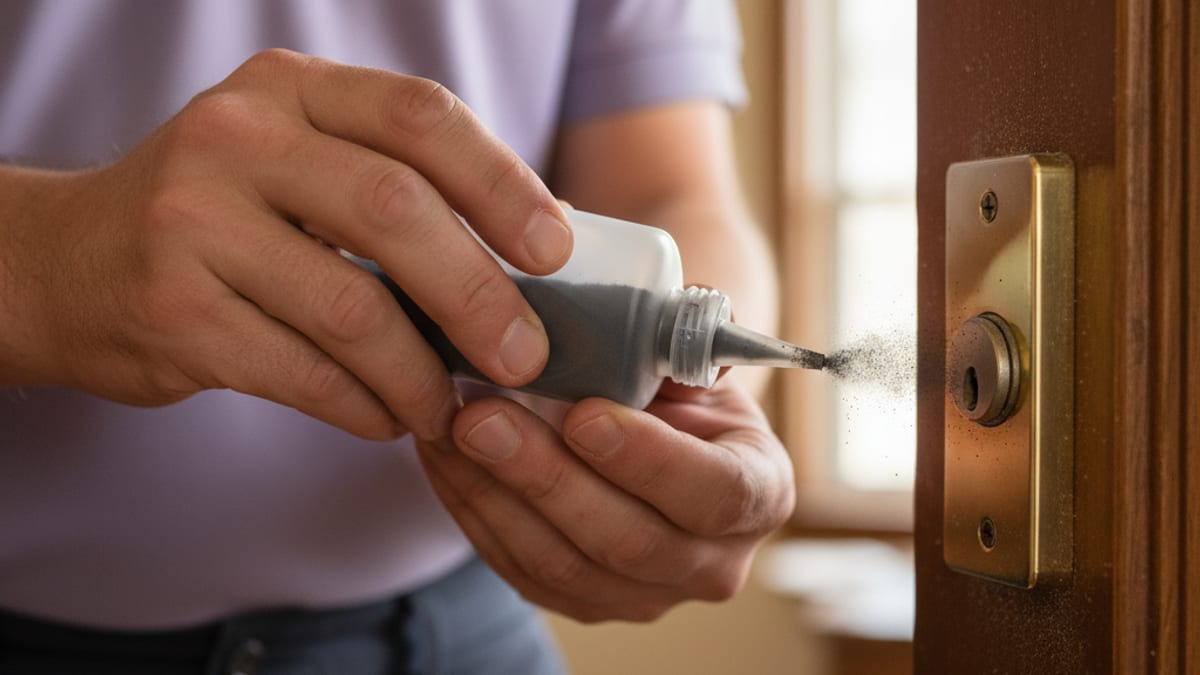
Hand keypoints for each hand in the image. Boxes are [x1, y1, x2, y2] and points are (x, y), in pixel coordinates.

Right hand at [0, 49, 571, 440]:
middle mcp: (237, 139)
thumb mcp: (296, 160)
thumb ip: (394, 183)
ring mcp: (194, 222)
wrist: (69, 263)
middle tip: (526, 358)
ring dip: (422, 375)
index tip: (555, 252)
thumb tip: (533, 258)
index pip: (420, 117)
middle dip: (481, 295)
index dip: (503, 184)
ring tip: (449, 407)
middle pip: (399, 211)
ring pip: (355, 309)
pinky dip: (364, 406)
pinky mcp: (174, 311)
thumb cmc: (223, 215)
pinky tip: (386, 418)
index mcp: (289, 89)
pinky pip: (306, 373)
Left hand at [416, 378, 795, 621]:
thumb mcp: (699, 366)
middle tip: (483, 418)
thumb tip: (658, 314)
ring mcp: (643, 596)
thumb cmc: (682, 395)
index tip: (584, 413)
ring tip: (450, 429)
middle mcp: (710, 563)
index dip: (648, 460)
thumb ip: (684, 348)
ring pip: (561, 563)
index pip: (713, 494)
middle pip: (627, 541)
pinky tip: (441, 457)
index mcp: (758, 495)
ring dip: (495, 495)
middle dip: (547, 477)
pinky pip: (518, 568)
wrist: (660, 443)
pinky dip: (473, 511)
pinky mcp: (581, 603)